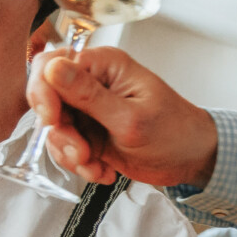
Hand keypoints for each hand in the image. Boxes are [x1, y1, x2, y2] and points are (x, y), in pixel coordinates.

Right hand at [28, 45, 219, 187]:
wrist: (192, 159)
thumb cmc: (175, 132)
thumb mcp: (131, 118)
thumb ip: (89, 95)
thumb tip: (53, 68)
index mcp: (104, 66)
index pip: (51, 66)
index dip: (44, 93)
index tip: (53, 120)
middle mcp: (93, 83)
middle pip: (47, 100)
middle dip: (60, 132)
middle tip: (82, 152)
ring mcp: (90, 109)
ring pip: (55, 129)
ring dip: (70, 153)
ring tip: (96, 165)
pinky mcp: (90, 133)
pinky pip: (67, 147)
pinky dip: (80, 164)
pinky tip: (103, 170)